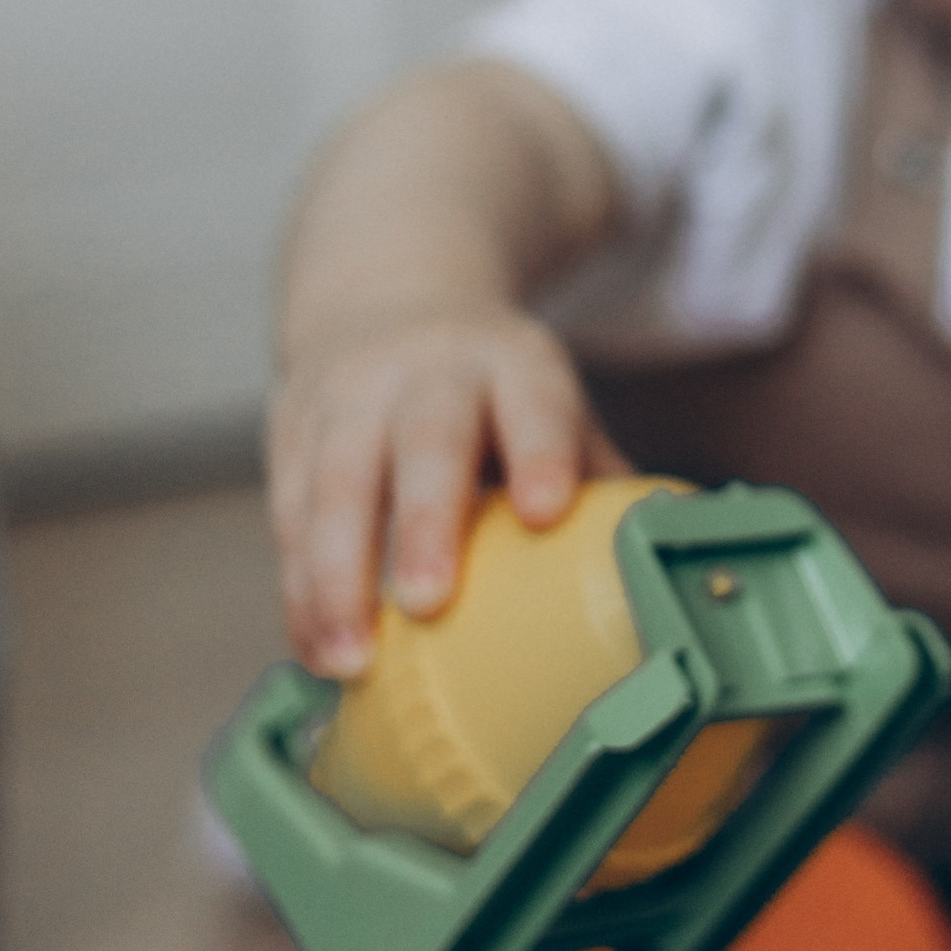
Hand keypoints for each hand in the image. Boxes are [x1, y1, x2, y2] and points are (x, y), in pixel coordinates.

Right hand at [268, 307, 624, 678]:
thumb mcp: (546, 397)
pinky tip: (313, 646)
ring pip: (335, 482)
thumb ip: (595, 472)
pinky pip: (287, 513)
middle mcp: (427, 373)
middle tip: (429, 601)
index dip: (540, 453)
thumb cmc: (489, 386)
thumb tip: (662, 565)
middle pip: (425, 442)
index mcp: (512, 363)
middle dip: (425, 522)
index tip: (545, 512)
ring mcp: (350, 399)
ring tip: (350, 658)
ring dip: (337, 575)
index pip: (533, 403)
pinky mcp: (290, 433)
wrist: (383, 293)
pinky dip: (297, 587)